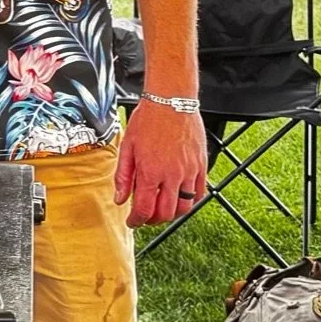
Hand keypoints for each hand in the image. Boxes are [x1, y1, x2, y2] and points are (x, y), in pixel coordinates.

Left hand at [114, 99, 207, 227]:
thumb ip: (123, 175)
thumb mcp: (127, 146)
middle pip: (165, 213)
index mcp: (150, 171)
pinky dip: (189, 200)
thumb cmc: (148, 119)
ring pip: (184, 207)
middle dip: (152, 220)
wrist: (171, 100)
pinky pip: (199, 193)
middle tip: (145, 215)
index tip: (132, 221)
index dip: (136, 220)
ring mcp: (189, 171)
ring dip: (171, 213)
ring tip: (161, 206)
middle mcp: (171, 175)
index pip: (144, 209)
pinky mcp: (201, 165)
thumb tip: (119, 198)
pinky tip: (179, 196)